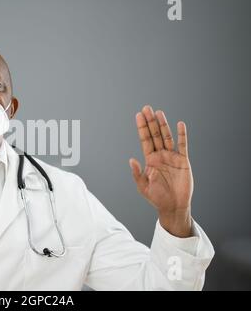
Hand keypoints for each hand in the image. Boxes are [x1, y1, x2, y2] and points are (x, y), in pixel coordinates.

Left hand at [129, 105, 192, 237]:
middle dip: (150, 122)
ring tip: (158, 112)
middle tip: (147, 108)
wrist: (172, 206)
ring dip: (163, 125)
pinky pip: (182, 145)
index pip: (145, 140)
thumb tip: (131, 159)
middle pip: (155, 135)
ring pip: (167, 137)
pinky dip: (181, 135)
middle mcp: (160, 155)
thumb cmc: (156, 197)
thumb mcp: (142, 186)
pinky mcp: (183, 161)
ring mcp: (172, 157)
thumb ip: (137, 172)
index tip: (138, 115)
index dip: (142, 128)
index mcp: (150, 159)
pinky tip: (180, 124)